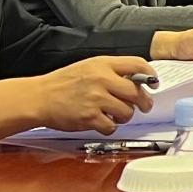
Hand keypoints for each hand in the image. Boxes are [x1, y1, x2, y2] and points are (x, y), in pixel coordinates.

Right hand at [33, 56, 152, 132]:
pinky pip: (112, 126)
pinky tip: (101, 122)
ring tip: (114, 114)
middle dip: (144, 102)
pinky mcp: (90, 118)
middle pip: (137, 92)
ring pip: (127, 112)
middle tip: (143, 106)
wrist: (39, 98)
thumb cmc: (63, 83)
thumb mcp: (89, 67)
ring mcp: (96, 99)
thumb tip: (136, 81)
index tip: (153, 83)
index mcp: (103, 64)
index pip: (137, 65)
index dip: (150, 75)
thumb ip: (112, 71)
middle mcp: (102, 80)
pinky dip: (109, 127)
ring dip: (124, 116)